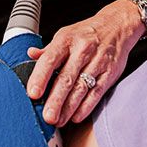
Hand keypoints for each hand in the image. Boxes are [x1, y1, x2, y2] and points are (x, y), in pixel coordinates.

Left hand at [25, 0, 143, 126]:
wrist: (117, 25)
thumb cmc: (87, 32)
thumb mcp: (65, 34)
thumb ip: (48, 49)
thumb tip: (30, 55)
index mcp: (66, 39)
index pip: (50, 59)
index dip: (40, 77)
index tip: (33, 93)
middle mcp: (82, 50)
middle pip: (66, 78)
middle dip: (56, 99)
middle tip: (47, 116)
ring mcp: (97, 62)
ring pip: (81, 88)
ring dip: (69, 107)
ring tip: (59, 121)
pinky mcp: (110, 73)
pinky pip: (97, 92)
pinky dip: (86, 106)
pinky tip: (76, 116)